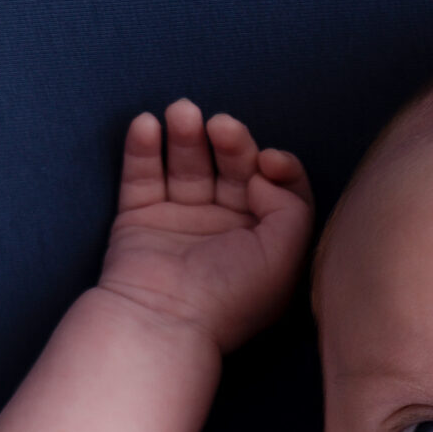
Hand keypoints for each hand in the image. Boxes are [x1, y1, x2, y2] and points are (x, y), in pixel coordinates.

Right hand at [97, 100, 314, 348]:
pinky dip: (143, 146)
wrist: (164, 319)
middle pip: (233, 168)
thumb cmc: (232, 294)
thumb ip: (292, 205)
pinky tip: (147, 124)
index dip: (278, 165)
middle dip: (231, 141)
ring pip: (188, 164)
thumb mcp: (287, 253)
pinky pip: (142, 175)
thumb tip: (262, 175)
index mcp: (266, 242)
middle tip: (219, 126)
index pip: (277, 188)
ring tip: (181, 112)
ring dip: (186, 132)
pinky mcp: (140, 220)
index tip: (268, 161)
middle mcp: (226, 230)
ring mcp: (181, 223)